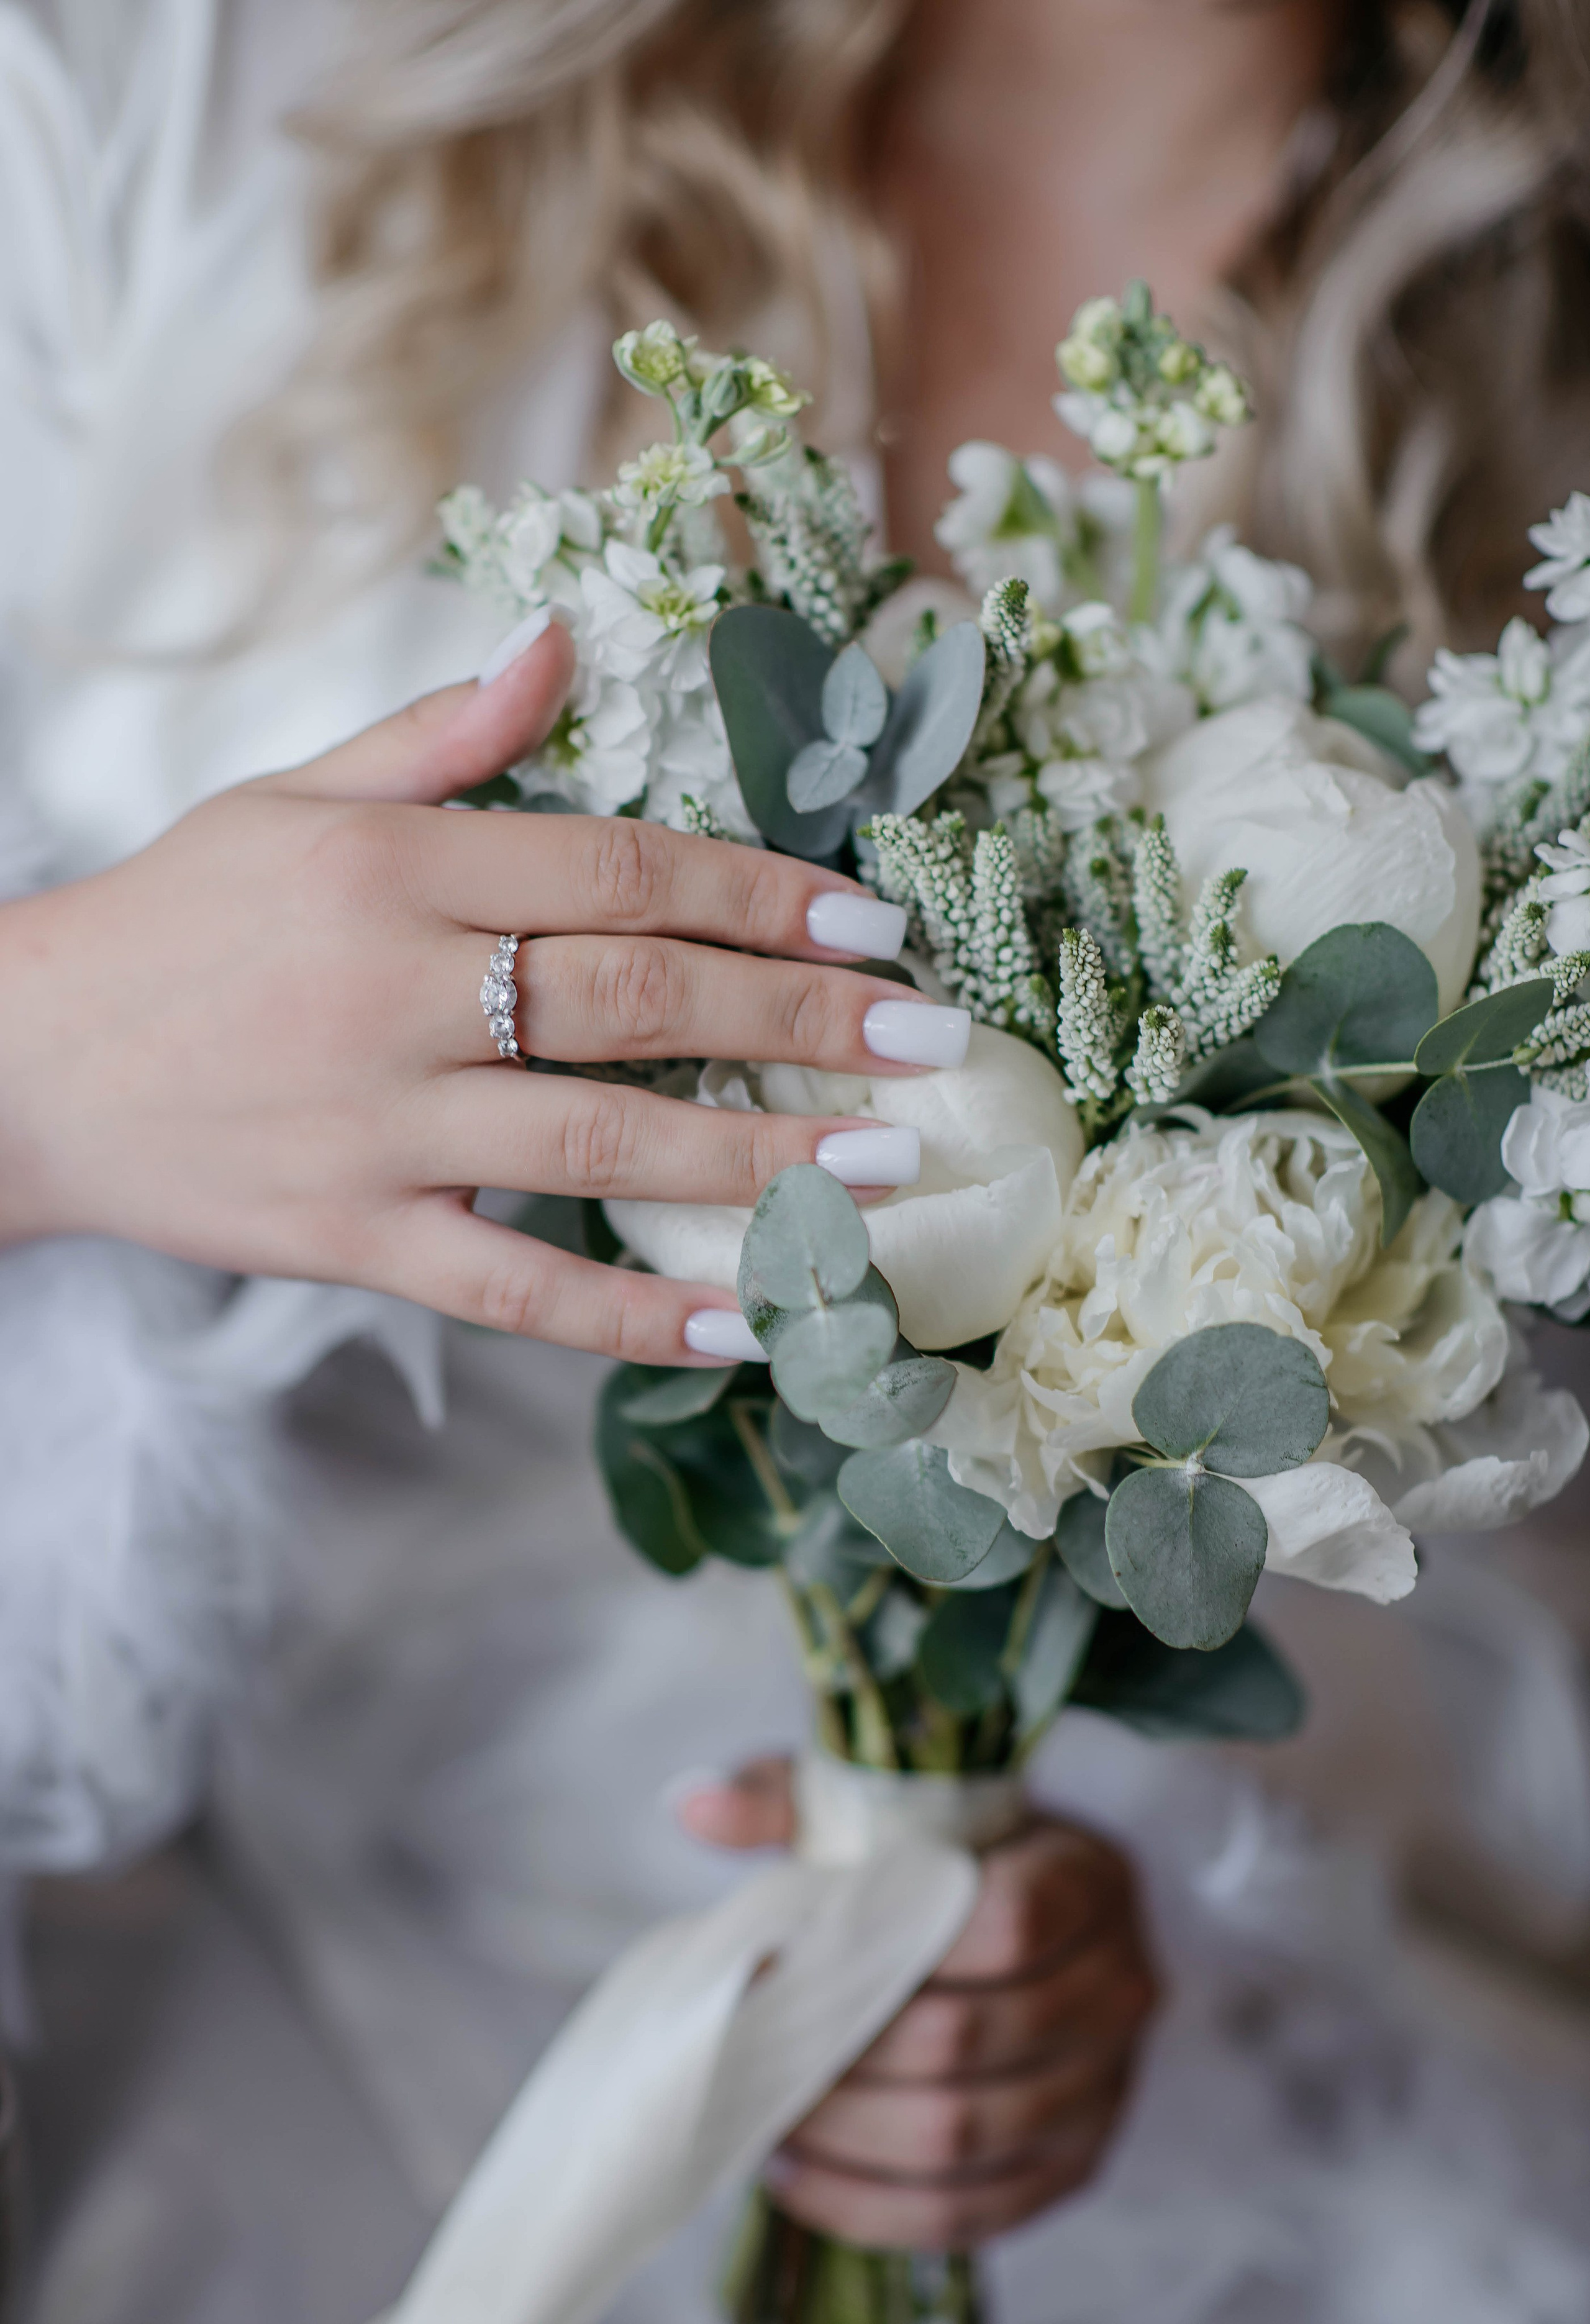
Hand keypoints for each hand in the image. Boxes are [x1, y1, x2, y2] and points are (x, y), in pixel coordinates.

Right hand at [0, 627, 961, 1359]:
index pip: (623, 870)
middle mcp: (399, 991)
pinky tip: (744, 1326)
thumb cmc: (177, 922)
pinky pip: (515, 1287)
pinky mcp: (353, 1237)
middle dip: (803, 1018)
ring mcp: (378, 1125)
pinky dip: (632, 1312)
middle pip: (642, 997)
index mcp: (397, 867)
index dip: (763, 894)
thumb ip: (441, 736)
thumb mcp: (292, 798)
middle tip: (929, 1042)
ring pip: (601, 1141)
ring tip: (883, 1166)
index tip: (873, 923)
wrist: (23, 1062)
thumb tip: (560, 640)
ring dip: (759, 1158)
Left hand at [680, 1759, 1158, 2248]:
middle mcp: (1118, 1983)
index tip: (785, 1957)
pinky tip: (796, 2172)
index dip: (886, 1945)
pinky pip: (972, 2211)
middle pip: (968, 2037)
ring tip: (763, 2110)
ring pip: (965, 2136)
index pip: (1004, 1922)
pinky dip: (872, 2205)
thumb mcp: (882, 1802)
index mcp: (1085, 1878)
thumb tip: (694, 1807)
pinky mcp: (1075, 2163)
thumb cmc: (945, 1854)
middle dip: (843, 2051)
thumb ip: (793, 1796)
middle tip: (752, 2045)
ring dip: (846, 2135)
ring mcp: (1106, 2084)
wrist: (1030, 1921)